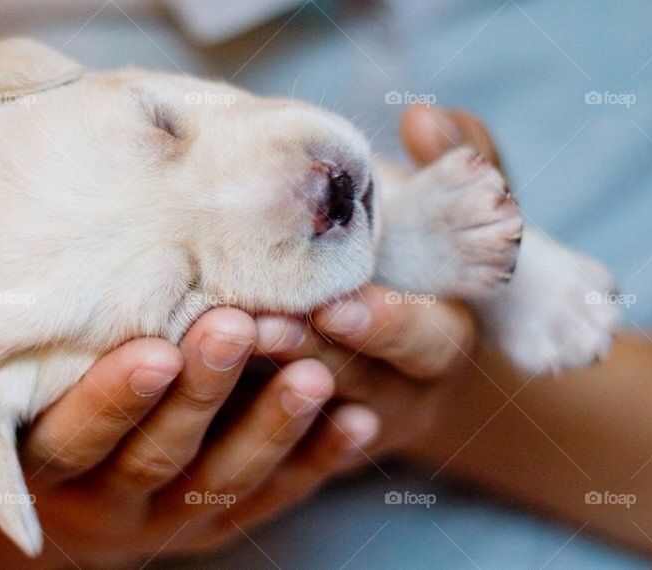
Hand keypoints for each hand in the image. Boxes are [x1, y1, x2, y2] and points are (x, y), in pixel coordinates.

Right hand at [0, 104, 493, 566]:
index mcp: (30, 467)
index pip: (71, 438)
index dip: (111, 398)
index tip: (152, 345)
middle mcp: (96, 505)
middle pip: (156, 456)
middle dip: (202, 395)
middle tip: (245, 327)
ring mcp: (155, 519)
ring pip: (219, 481)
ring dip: (271, 429)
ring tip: (318, 371)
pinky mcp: (199, 520)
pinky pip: (263, 500)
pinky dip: (311, 464)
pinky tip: (357, 418)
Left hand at [235, 104, 503, 482]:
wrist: (399, 337)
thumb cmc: (421, 257)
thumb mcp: (454, 210)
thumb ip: (457, 163)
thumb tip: (423, 115)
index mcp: (441, 338)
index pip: (427, 341)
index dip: (387, 326)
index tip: (338, 303)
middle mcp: (396, 392)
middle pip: (357, 384)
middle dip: (307, 354)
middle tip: (254, 325)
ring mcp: (343, 420)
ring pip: (306, 420)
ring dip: (261, 390)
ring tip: (213, 346)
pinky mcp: (294, 436)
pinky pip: (266, 443)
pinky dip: (235, 423)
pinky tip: (194, 394)